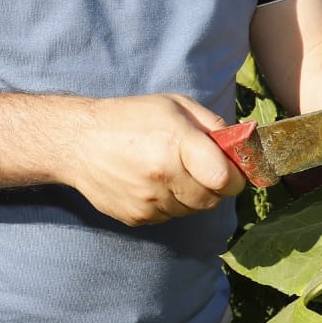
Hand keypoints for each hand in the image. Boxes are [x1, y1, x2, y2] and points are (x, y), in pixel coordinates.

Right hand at [58, 94, 244, 225]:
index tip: (231, 170)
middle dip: (214, 186)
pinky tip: (152, 182)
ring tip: (170, 171)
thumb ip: (213, 125)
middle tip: (200, 168)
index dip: (235, 177)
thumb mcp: (175, 105)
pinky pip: (169, 217)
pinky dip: (169, 203)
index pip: (225, 179)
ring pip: (191, 210)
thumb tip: (242, 147)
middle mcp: (163, 175)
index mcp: (177, 143)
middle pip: (212, 199)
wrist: (79, 142)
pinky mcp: (137, 217)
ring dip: (190, 195)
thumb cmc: (130, 118)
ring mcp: (149, 200)